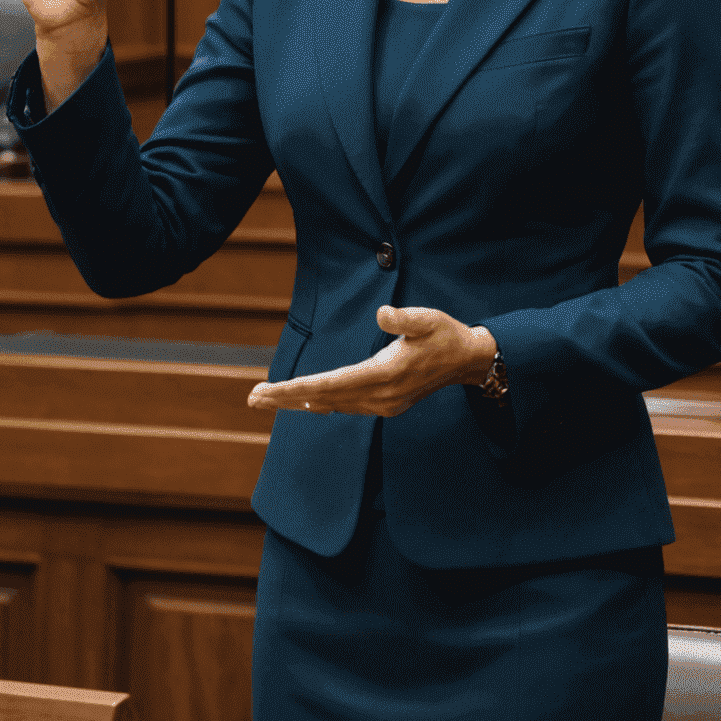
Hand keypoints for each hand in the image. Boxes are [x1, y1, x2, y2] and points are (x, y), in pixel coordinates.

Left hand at [247, 306, 496, 417]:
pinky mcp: (386, 404)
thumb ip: (404, 318)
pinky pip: (346, 406)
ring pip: (332, 405)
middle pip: (324, 399)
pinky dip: (322, 403)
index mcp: (384, 374)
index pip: (330, 384)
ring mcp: (383, 404)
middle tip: (252, 398)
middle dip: (287, 399)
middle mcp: (379, 395)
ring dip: (300, 403)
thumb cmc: (445, 334)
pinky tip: (307, 403)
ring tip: (268, 400)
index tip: (269, 390)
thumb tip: (382, 314)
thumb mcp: (427, 318)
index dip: (296, 389)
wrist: (468, 361)